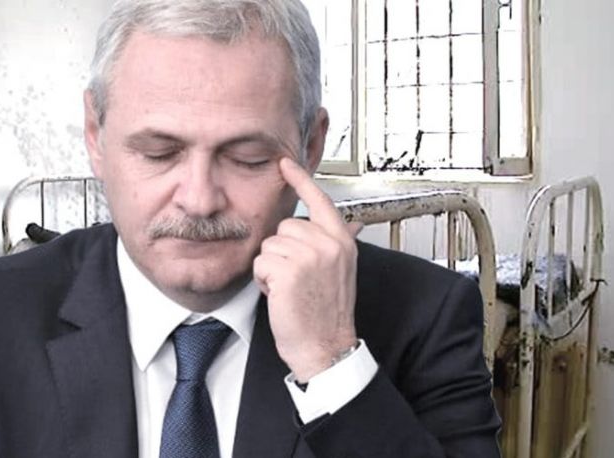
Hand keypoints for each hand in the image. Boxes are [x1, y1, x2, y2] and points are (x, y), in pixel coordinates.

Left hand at [253, 158, 363, 382]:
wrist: (325, 346)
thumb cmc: (329, 311)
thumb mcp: (343, 270)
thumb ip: (340, 241)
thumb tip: (352, 222)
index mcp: (342, 240)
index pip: (320, 200)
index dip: (300, 180)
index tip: (285, 163)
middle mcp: (328, 243)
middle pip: (284, 227)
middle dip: (282, 252)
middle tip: (297, 278)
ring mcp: (309, 256)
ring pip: (269, 245)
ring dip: (272, 268)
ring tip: (290, 289)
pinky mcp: (289, 271)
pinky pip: (260, 263)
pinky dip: (264, 281)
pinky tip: (280, 296)